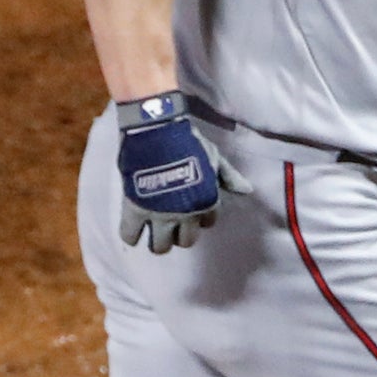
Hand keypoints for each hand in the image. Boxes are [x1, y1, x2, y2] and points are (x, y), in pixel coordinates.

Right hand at [111, 93, 243, 252]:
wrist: (157, 130)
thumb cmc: (188, 141)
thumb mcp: (214, 157)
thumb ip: (229, 176)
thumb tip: (246, 191)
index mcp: (205, 202)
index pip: (208, 223)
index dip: (200, 218)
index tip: (191, 209)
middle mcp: (185, 215)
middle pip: (186, 241)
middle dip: (179, 234)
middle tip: (171, 223)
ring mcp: (159, 215)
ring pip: (160, 246)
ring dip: (158, 241)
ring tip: (152, 230)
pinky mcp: (135, 210)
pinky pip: (130, 236)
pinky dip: (131, 236)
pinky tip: (133, 229)